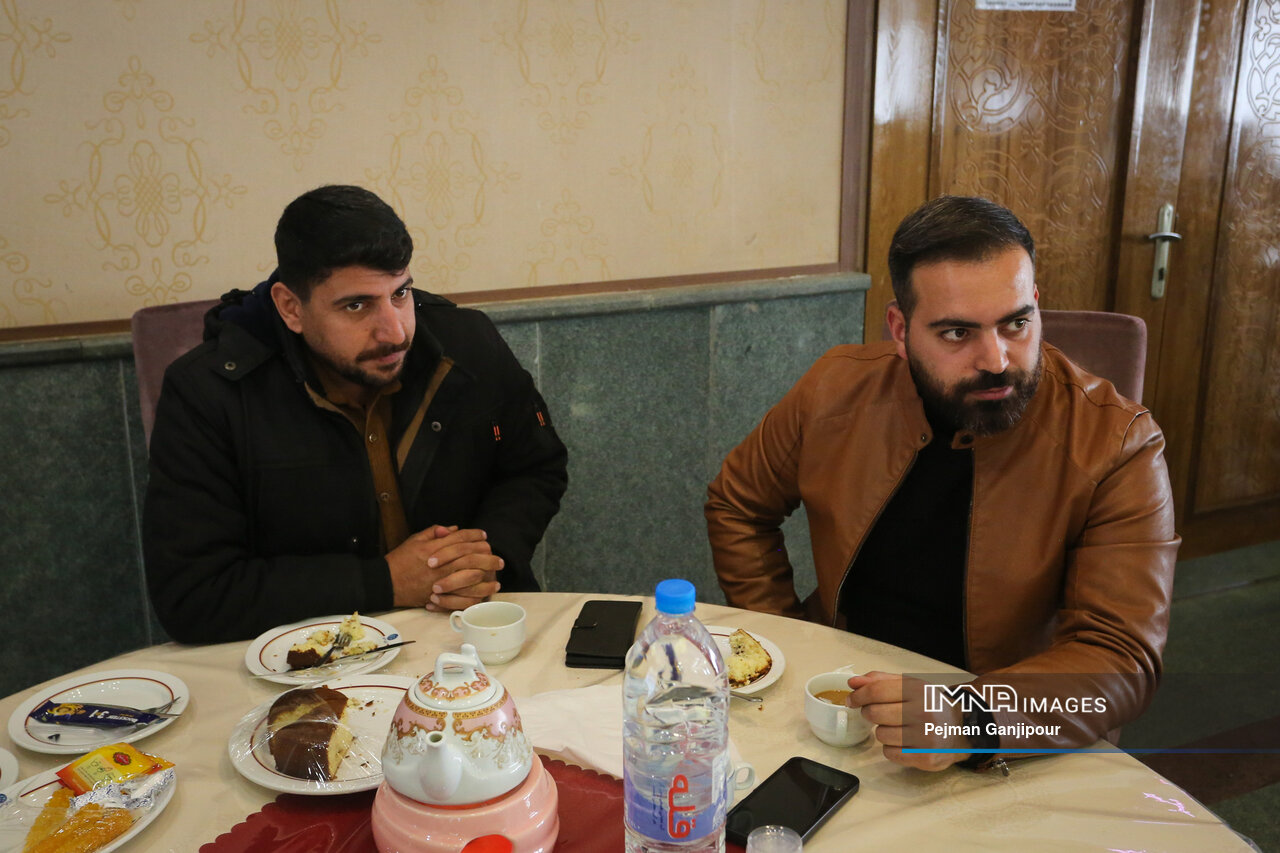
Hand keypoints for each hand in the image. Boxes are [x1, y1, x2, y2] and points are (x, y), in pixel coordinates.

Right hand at [386, 525, 502, 610]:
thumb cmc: (400, 560)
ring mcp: (441, 581)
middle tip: (499, 560)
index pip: (460, 538)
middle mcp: (440, 563)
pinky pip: (463, 596)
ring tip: (497, 577)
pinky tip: (486, 593)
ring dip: (487, 576)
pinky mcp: (440, 596)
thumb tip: (453, 529)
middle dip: (488, 557)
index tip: (484, 537)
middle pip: (471, 557)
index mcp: (434, 548)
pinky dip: (477, 594)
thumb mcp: (415, 540)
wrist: (386, 582)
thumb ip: (434, 533)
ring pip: (471, 577)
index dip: (475, 536)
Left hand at [845, 671, 967, 770]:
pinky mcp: (926, 758)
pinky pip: (889, 753)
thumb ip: (881, 681)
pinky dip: (891, 748)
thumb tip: (853, 683)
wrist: (964, 729)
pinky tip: (903, 742)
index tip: (852, 700)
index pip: (876, 691)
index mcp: (919, 690)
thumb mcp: (911, 686)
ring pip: (880, 735)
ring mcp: (926, 737)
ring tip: (898, 727)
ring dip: (883, 731)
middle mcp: (923, 713)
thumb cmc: (931, 705)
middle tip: (879, 713)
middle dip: (870, 713)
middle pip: (874, 713)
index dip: (858, 695)